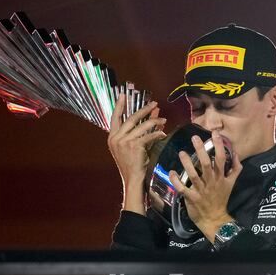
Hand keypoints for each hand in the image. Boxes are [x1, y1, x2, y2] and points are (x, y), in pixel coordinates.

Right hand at [107, 93, 166, 212]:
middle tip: (154, 104)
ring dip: (155, 121)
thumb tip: (152, 117)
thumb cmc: (133, 164)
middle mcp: (116, 138)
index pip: (114, 117)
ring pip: (142, 126)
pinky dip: (157, 134)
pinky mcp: (134, 146)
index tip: (123, 95)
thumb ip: (140, 131)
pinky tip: (163, 133)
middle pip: (132, 118)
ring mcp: (124, 142)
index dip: (119, 106)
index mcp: (112, 137)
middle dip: (145, 110)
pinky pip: (148, 135)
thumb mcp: (133, 146)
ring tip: (164, 119)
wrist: (133, 179)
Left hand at [169, 130, 242, 241]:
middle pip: (206, 164)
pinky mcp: (192, 198)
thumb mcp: (231, 183)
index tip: (215, 134)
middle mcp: (211, 182)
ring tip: (181, 153)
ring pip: (194, 175)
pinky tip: (171, 172)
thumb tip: (236, 153)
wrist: (215, 218)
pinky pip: (183, 188)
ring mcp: (201, 190)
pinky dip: (176, 181)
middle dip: (201, 151)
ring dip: (187, 164)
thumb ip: (235, 168)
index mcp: (220, 177)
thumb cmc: (221, 199)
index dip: (218, 146)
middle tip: (194, 138)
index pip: (221, 159)